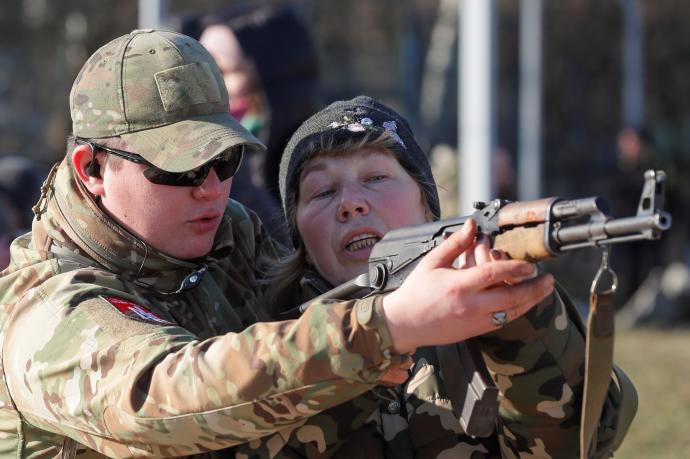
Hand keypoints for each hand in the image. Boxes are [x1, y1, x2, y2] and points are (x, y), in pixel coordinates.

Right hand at [382, 219, 553, 353]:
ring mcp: (474, 321)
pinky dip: (516, 312)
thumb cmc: (416, 291)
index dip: (514, 269)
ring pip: (510, 313)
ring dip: (531, 302)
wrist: (403, 323)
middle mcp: (470, 305)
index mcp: (458, 286)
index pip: (493, 274)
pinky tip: (524, 303)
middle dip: (533, 289)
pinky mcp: (474, 332)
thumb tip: (472, 226)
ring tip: (544, 290)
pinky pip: (502, 322)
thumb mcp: (432, 262)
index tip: (529, 265)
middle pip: (510, 298)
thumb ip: (455, 244)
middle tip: (549, 279)